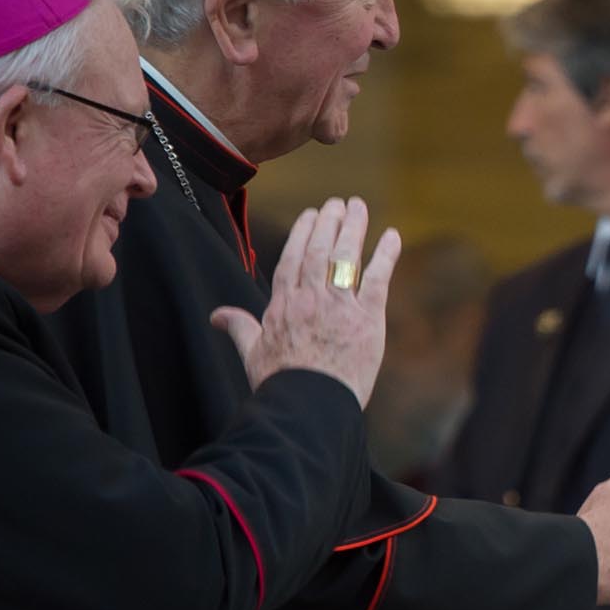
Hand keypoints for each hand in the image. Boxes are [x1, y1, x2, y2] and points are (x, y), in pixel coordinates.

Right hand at [211, 197, 400, 406]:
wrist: (308, 406)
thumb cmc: (280, 384)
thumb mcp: (252, 353)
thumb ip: (238, 327)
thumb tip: (216, 316)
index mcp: (282, 304)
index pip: (294, 258)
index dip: (303, 233)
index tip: (311, 215)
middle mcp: (310, 298)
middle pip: (319, 249)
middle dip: (329, 222)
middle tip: (339, 203)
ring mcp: (339, 305)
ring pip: (345, 256)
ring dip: (353, 227)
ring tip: (359, 207)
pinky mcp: (367, 318)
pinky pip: (377, 278)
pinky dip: (386, 255)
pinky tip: (392, 236)